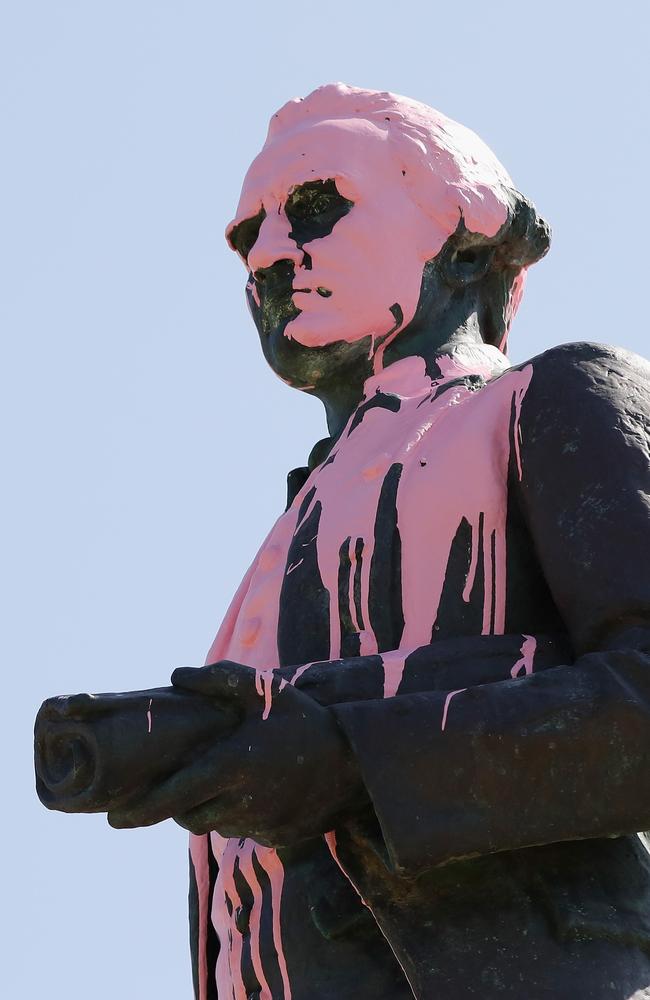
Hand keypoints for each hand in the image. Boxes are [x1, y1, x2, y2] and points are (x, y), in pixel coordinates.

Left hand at [108, 661, 365, 845]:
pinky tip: (259, 789)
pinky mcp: (278, 837)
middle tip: (180, 782)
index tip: (114, 818)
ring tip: (225, 778)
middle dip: (178, 803)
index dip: (140, 810)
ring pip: (215, 824)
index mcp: (229, 767)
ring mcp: (260, 824)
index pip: (172, 797)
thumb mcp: (263, 690)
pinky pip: (245, 830)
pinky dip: (241, 814)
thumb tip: (175, 674)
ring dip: (210, 807)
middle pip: (188, 816)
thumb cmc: (304, 720)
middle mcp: (240, 802)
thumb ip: (217, 680)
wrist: (358, 761)